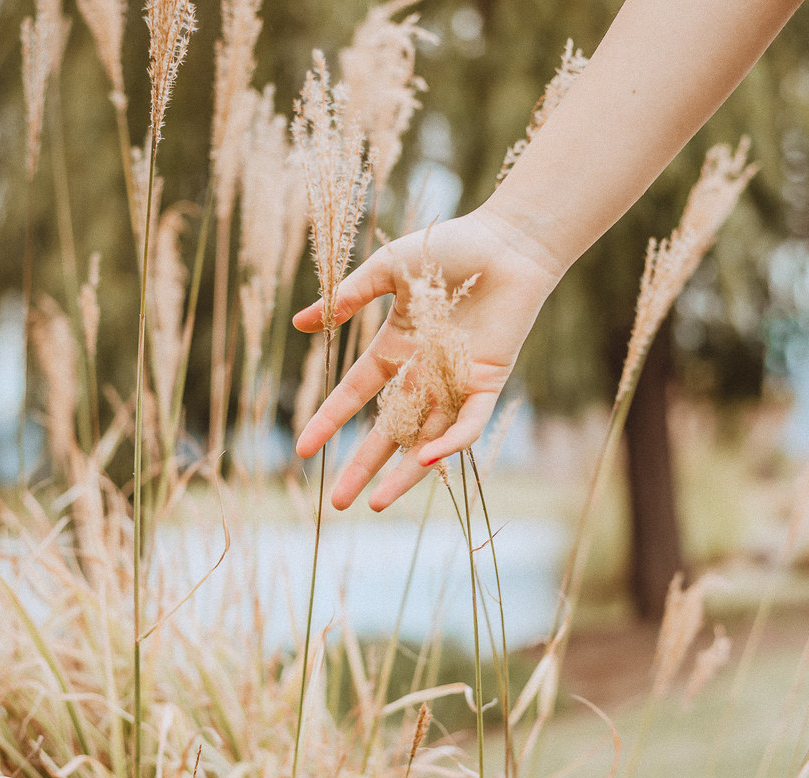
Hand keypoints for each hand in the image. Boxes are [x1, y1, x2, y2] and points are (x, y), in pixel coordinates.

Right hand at [293, 206, 562, 510]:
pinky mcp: (487, 381)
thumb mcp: (389, 272)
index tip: (303, 449)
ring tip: (376, 504)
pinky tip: (425, 461)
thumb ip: (349, 298)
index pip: (356, 394)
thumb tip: (300, 324)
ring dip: (403, 473)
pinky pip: (467, 423)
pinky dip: (449, 443)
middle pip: (388, 431)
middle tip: (337, 502)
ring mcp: (456, 381)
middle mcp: (424, 372)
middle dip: (362, 466)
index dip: (330, 421)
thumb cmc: (451, 247)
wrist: (508, 241)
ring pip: (427, 439)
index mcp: (396, 347)